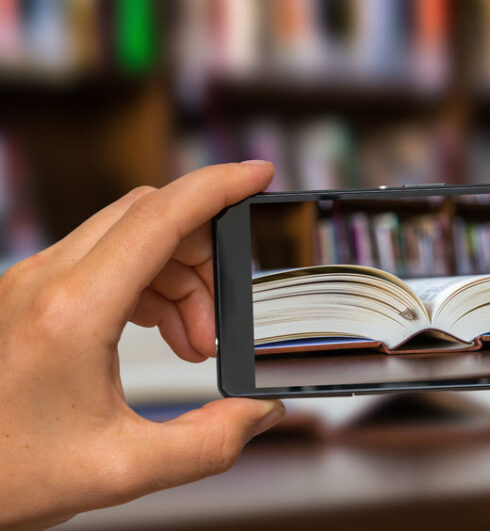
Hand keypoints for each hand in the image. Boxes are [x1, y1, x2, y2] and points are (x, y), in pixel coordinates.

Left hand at [0, 162, 284, 528]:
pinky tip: (164, 334)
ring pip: (133, 238)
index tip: (259, 175)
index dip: (218, 187)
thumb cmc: (10, 472)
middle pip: (151, 218)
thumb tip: (262, 412)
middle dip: (205, 255)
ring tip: (194, 343)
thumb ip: (210, 443)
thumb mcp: (124, 470)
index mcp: (72, 311)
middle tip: (221, 322)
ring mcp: (35, 282)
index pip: (160, 215)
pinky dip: (151, 287)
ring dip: (180, 278)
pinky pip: (109, 262)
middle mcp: (47, 280)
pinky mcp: (33, 293)